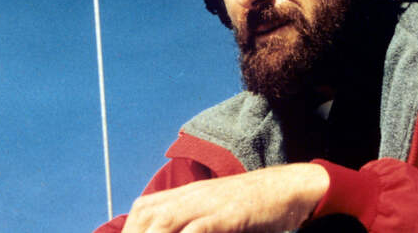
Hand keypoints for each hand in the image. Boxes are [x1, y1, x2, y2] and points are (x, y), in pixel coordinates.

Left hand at [121, 163, 328, 232]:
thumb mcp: (215, 209)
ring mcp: (209, 203)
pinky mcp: (229, 214)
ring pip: (166, 222)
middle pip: (148, 216)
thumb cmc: (251, 205)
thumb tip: (175, 229)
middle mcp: (192, 196)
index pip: (143, 208)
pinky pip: (199, 229)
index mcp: (187, 194)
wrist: (287, 188)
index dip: (130, 229)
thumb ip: (193, 221)